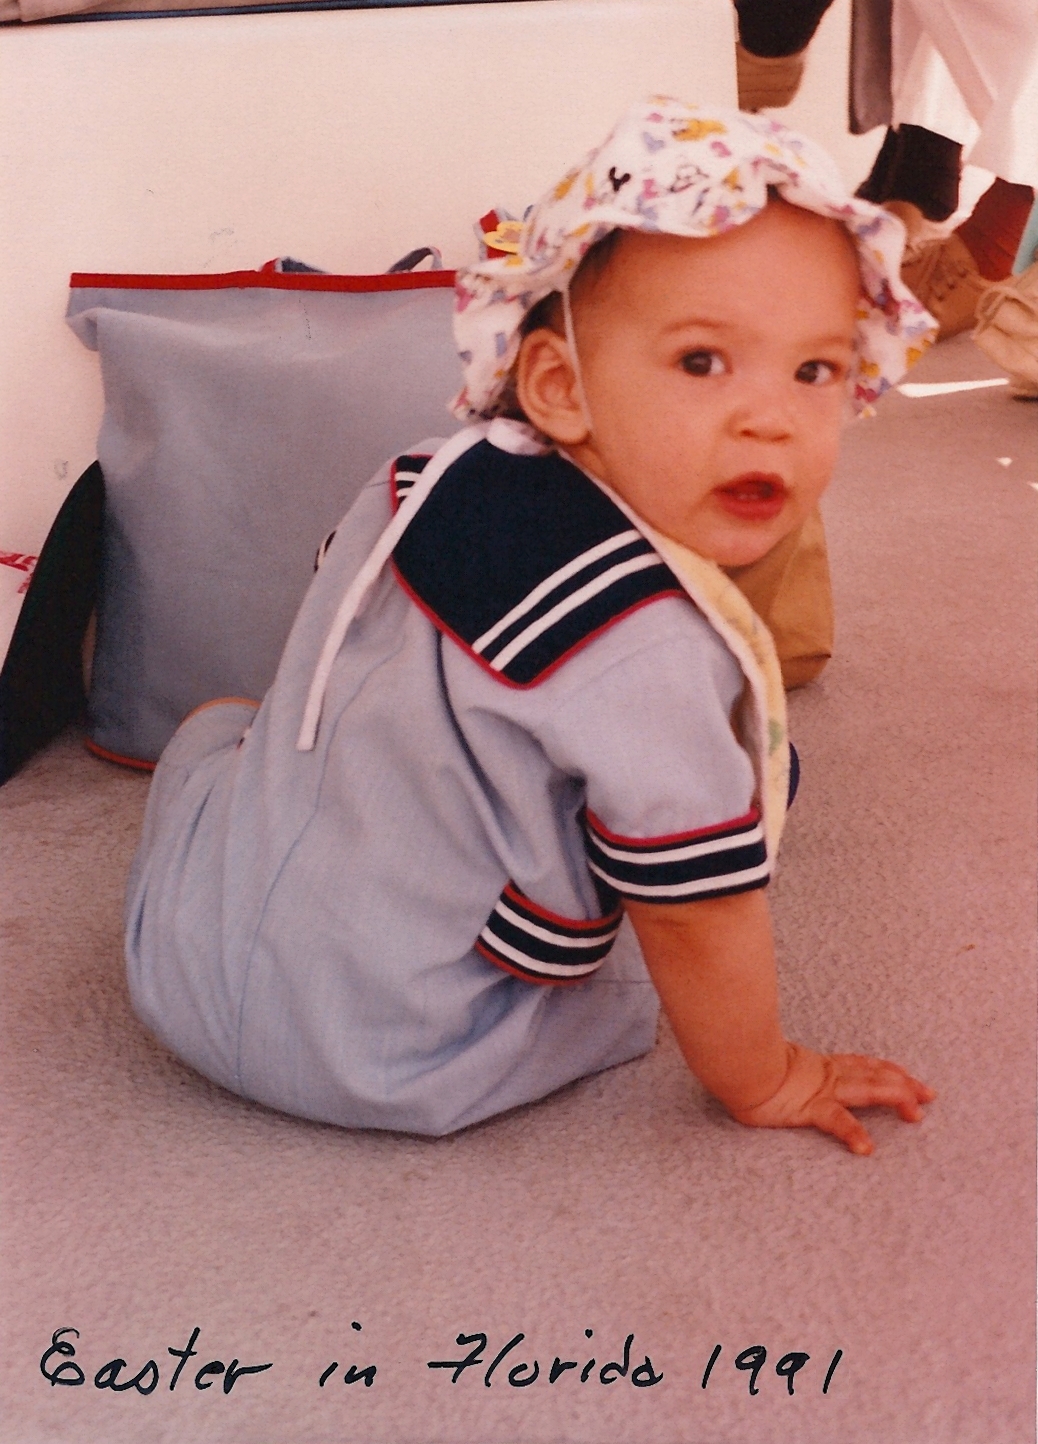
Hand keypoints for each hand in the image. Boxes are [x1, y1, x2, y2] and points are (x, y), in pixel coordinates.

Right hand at [727, 1042, 935, 1154]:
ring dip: (894, 1098)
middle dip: (904, 1084)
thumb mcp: (772, 1065)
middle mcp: (827, 1075)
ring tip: (915, 1112)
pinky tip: (867, 1148)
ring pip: (866, 1089)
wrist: (731, 1064)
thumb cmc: (745, 1065)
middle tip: (930, 1094)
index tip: (910, 1076)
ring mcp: (820, 1090)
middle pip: (875, 1075)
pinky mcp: (808, 1106)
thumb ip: (782, 1067)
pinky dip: (853, 1133)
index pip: (863, 1065)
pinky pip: (836, 1121)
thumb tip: (783, 1071)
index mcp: (821, 1066)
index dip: (889, 1069)